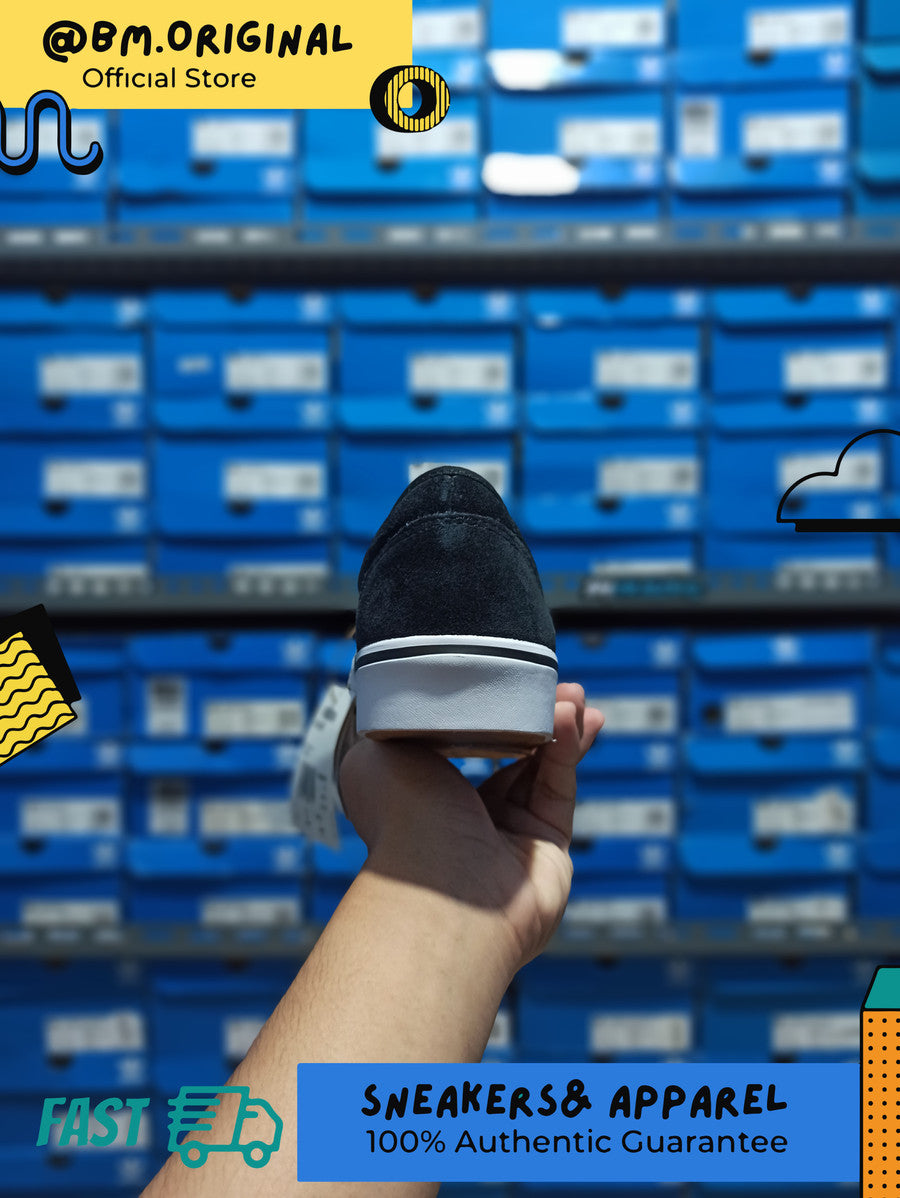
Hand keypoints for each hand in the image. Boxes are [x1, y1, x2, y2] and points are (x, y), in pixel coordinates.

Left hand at [339, 683, 602, 977]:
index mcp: (416, 794)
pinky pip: (557, 789)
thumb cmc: (401, 818)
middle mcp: (458, 817)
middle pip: (502, 752)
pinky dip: (567, 751)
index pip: (452, 740)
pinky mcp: (545, 848)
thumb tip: (407, 689)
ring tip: (575, 695)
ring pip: (538, 768)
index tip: (498, 675)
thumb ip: (395, 715)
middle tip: (550, 682)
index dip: (479, 707)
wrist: (443, 888)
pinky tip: (573, 719)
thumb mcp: (377, 749)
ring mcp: (503, 835)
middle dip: (528, 715)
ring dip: (557, 726)